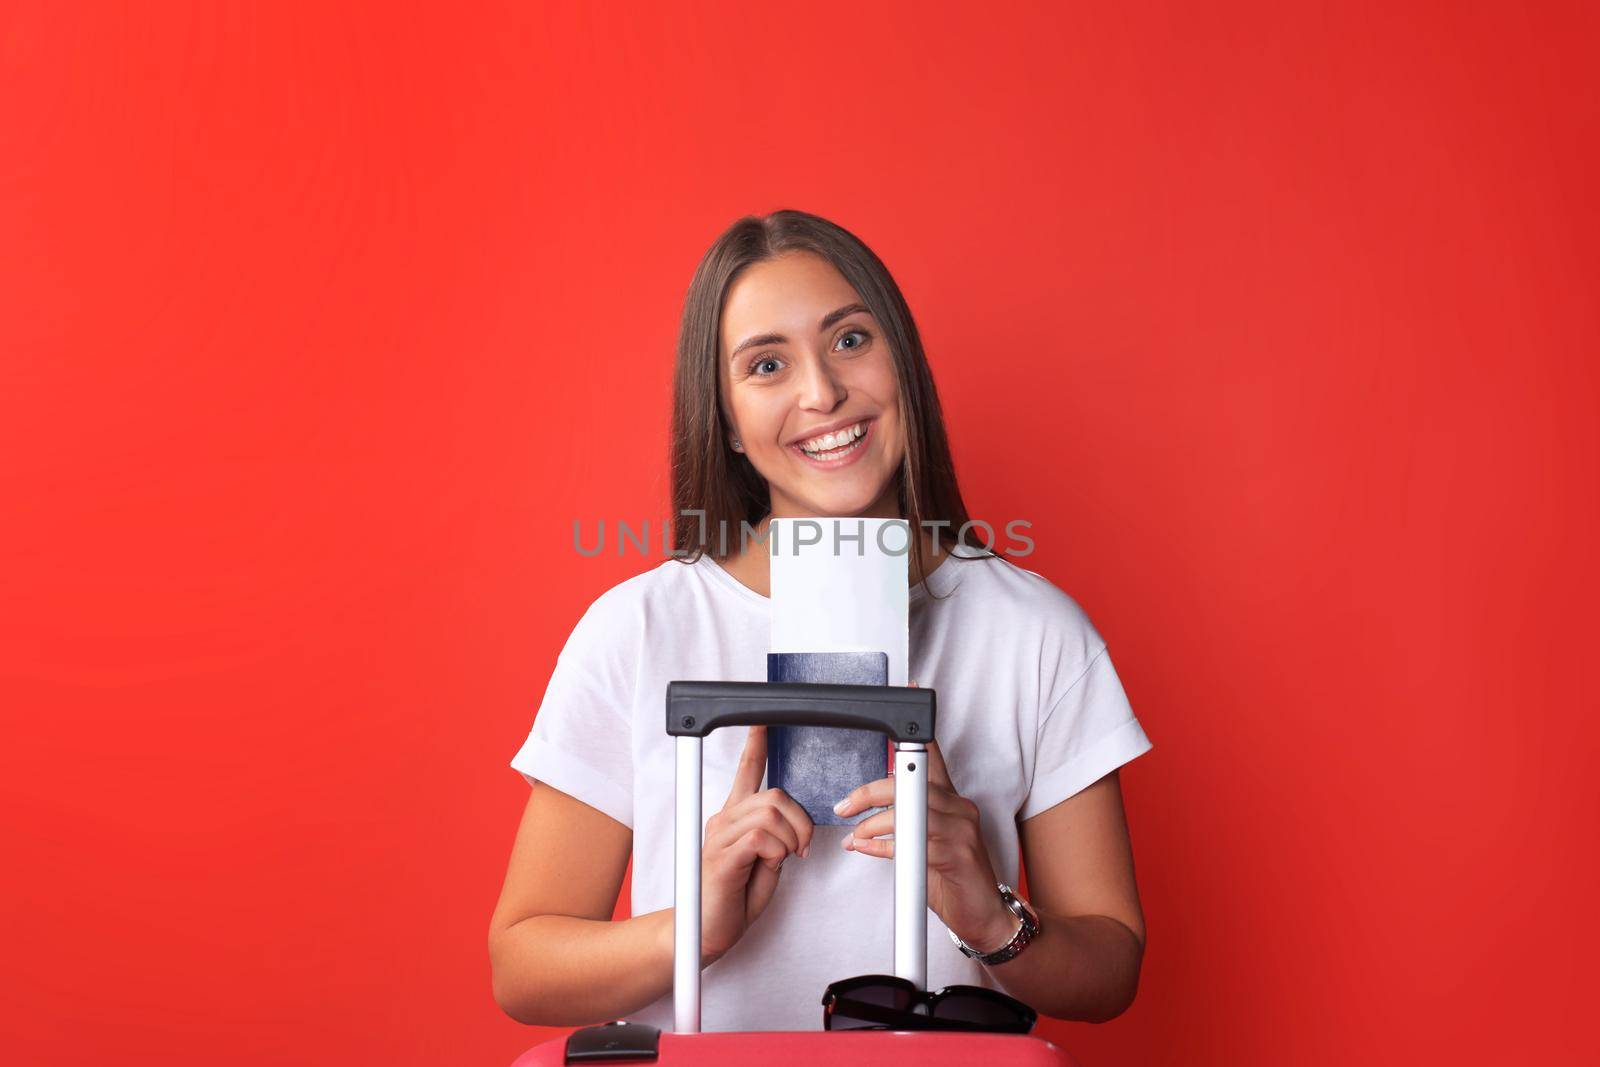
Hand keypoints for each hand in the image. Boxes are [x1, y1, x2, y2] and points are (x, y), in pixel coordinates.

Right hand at [698, 724, 814, 965]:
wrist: (707, 932)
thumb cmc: (734, 899)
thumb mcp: (765, 864)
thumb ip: (776, 839)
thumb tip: (792, 828)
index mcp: (735, 819)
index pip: (746, 772)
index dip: (756, 745)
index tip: (762, 722)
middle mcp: (724, 820)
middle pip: (774, 795)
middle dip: (801, 821)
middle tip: (802, 849)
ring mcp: (720, 837)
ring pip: (771, 814)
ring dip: (791, 838)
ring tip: (786, 859)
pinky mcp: (722, 857)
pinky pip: (761, 837)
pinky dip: (778, 850)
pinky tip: (772, 864)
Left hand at [835, 684, 1017, 953]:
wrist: (984, 916)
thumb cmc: (953, 880)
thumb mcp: (925, 846)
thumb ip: (900, 829)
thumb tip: (861, 830)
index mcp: (950, 800)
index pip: (931, 757)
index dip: (917, 730)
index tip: (905, 695)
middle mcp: (958, 807)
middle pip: (910, 781)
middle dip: (870, 793)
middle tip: (845, 807)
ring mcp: (960, 829)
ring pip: (909, 810)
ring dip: (873, 824)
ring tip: (856, 837)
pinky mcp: (956, 854)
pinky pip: (913, 842)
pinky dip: (884, 847)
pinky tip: (870, 851)